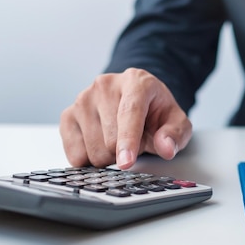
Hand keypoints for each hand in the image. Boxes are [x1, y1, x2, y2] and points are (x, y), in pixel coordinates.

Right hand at [60, 68, 191, 168]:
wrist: (136, 101)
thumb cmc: (156, 112)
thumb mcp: (176, 122)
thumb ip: (175, 135)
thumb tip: (166, 148)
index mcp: (136, 81)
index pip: (129, 113)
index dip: (128, 141)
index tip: (126, 162)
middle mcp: (105, 85)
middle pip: (110, 139)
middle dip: (125, 152)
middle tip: (136, 141)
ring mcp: (83, 99)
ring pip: (92, 150)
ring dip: (109, 157)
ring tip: (118, 139)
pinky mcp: (68, 115)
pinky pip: (75, 154)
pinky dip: (90, 159)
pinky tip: (101, 144)